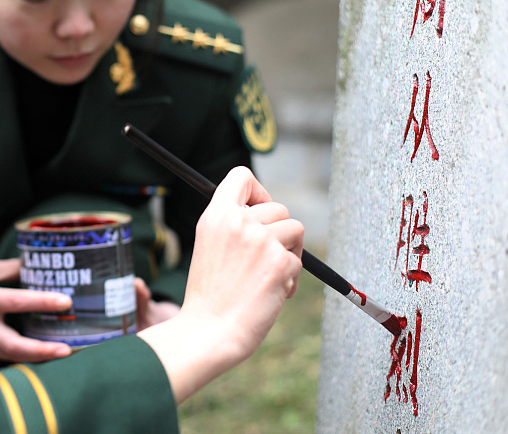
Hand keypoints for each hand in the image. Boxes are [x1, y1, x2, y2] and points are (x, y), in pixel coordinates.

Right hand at [0, 257, 73, 361]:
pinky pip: (2, 354)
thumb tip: (38, 264)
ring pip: (11, 355)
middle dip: (43, 351)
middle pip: (14, 346)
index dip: (44, 302)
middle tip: (69, 349)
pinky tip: (41, 349)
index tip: (67, 302)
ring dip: (37, 356)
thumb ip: (11, 269)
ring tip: (64, 350)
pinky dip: (22, 354)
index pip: (17, 302)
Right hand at [138, 166, 303, 402]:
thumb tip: (266, 215)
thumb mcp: (209, 246)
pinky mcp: (280, 262)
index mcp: (215, 215)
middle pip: (278, 207)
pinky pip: (298, 263)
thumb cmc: (209, 296)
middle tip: (265, 259)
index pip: (241, 176)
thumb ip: (232, 225)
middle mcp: (238, 222)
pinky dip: (290, 280)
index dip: (258, 191)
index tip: (258, 209)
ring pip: (295, 230)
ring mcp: (261, 240)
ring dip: (288, 253)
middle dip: (279, 233)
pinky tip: (270, 294)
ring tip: (269, 276)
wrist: (209, 331)